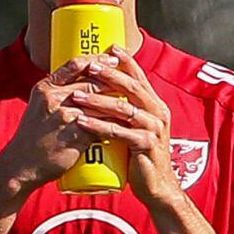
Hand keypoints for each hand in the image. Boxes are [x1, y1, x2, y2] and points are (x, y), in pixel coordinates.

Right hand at [0, 54, 118, 195]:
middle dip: (113, 80)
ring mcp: (65, 117)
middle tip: (129, 80)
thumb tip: (82, 82)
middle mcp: (54, 99)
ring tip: (131, 101)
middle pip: (92, 82)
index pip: (74, 64)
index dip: (96, 59)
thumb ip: (57, 93)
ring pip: (100, 104)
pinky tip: (125, 124)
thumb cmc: (32, 136)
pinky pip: (102, 126)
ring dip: (117, 102)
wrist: (21, 164)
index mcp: (45, 88)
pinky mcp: (76, 136)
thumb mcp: (39, 106)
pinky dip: (114, 124)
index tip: (112, 59)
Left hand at [70, 46, 182, 208]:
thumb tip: (105, 94)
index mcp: (155, 106)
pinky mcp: (145, 145)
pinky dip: (98, 125)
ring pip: (123, 108)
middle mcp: (158, 113)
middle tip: (90, 65)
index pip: (140, 78)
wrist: (157, 187)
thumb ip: (127, 112)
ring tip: (76, 95)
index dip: (126, 61)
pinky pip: (119, 132)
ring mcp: (153, 129)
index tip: (111, 46)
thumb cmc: (141, 157)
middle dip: (110, 74)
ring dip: (98, 99)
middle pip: (133, 87)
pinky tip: (82, 121)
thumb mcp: (137, 129)